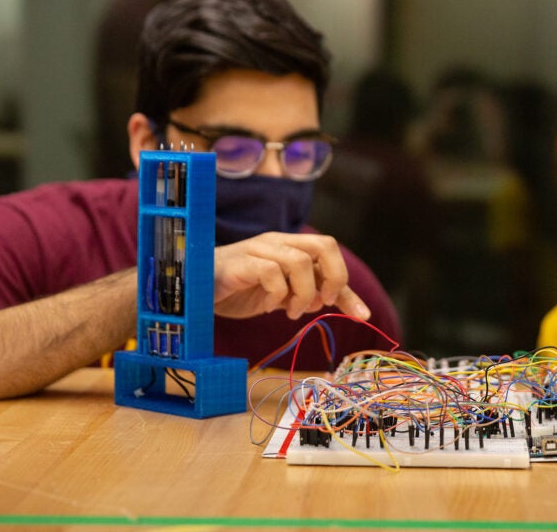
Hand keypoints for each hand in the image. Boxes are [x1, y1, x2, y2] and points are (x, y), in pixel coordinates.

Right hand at [211, 232, 369, 320]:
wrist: (196, 291)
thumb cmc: (240, 290)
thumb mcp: (284, 296)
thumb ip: (312, 296)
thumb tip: (351, 308)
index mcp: (291, 246)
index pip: (331, 254)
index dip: (347, 285)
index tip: (361, 314)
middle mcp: (279, 242)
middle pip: (324, 245)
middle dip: (334, 278)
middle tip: (323, 303)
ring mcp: (259, 250)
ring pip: (300, 262)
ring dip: (303, 294)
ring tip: (290, 311)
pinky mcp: (241, 263)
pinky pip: (271, 273)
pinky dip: (277, 295)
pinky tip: (270, 307)